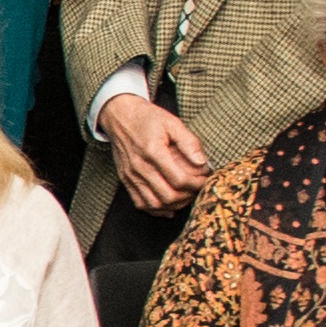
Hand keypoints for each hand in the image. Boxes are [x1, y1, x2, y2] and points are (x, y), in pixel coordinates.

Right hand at [100, 95, 213, 211]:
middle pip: (168, 196)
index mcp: (153, 151)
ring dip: (174, 205)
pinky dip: (156, 209)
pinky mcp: (126, 180)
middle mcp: (140, 166)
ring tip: (185, 197)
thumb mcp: (172, 122)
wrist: (119, 116)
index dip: (196, 184)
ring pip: (154, 204)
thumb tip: (203, 162)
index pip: (179, 179)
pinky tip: (169, 205)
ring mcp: (131, 175)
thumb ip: (189, 142)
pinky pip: (140, 203)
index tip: (205, 180)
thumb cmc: (148, 118)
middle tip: (197, 190)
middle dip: (188, 197)